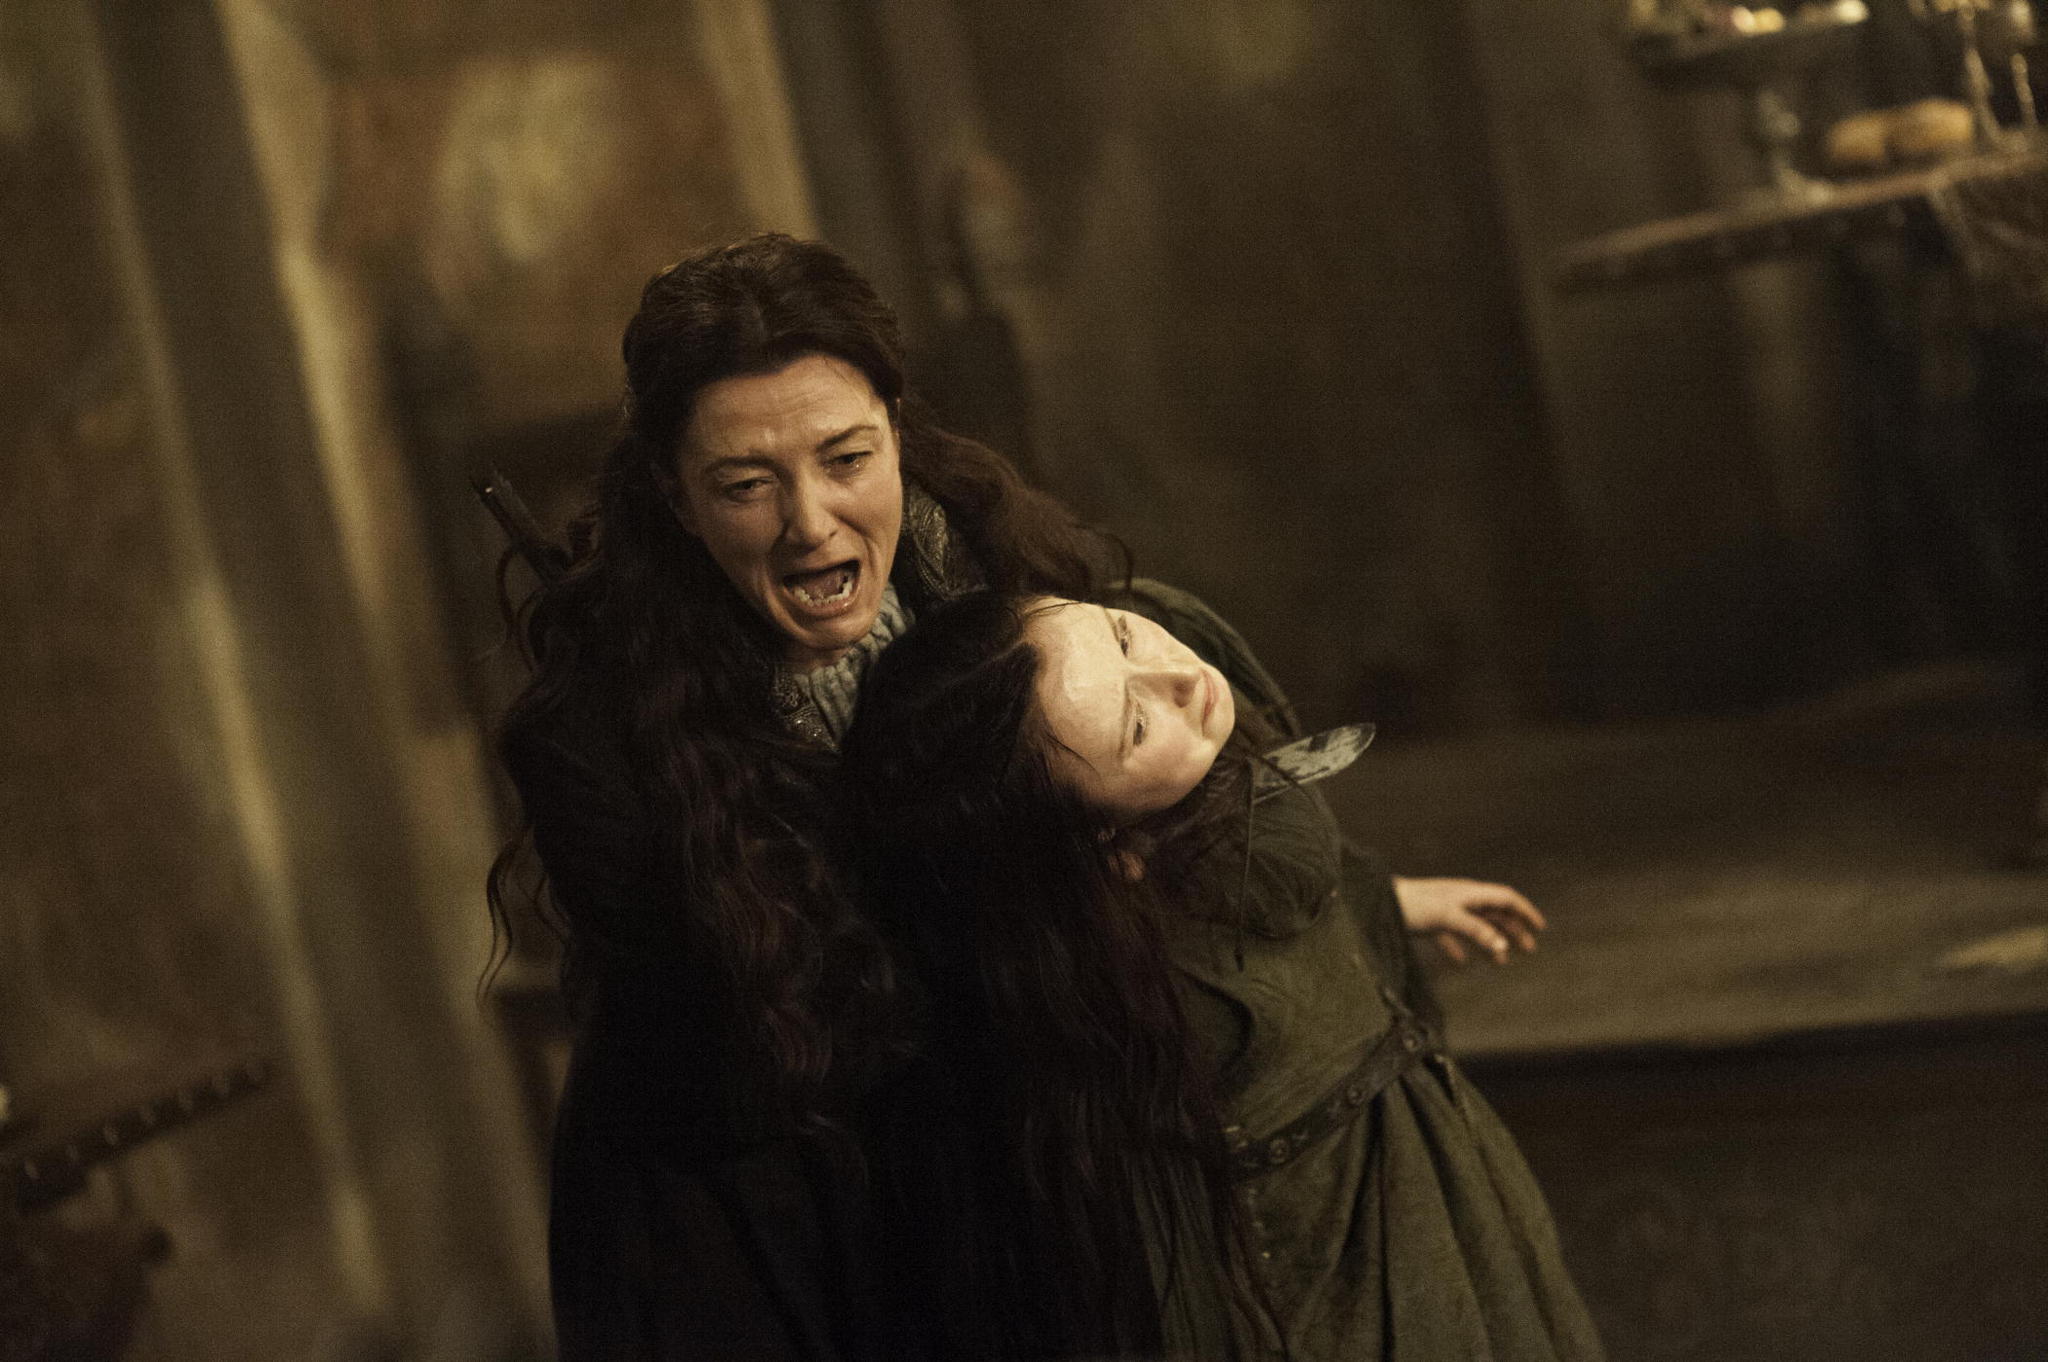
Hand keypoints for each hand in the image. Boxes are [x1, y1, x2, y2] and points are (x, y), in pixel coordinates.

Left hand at [1391, 876, 1545, 965]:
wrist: (1375, 901)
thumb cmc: (1411, 904)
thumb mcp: (1446, 916)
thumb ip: (1475, 931)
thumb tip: (1503, 946)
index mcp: (1469, 893)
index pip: (1505, 898)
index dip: (1525, 911)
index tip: (1541, 928)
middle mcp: (1460, 898)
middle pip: (1494, 913)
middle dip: (1513, 929)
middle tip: (1529, 949)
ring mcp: (1444, 909)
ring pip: (1475, 925)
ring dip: (1491, 941)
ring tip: (1501, 962)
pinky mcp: (1429, 921)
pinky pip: (1451, 935)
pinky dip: (1460, 948)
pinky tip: (1462, 962)